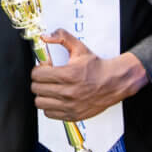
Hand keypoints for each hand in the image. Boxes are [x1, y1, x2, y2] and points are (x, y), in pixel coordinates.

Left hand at [29, 29, 147, 120]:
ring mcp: (70, 106)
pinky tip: (56, 98)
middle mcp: (68, 92)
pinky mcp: (73, 115)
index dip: (38, 70)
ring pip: (40, 102)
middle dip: (38, 81)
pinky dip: (49, 106)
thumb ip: (62, 37)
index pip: (37, 75)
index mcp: (68, 74)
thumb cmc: (97, 67)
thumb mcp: (80, 48)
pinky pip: (49, 114)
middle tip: (46, 78)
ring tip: (49, 89)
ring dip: (42, 94)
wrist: (115, 83)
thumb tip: (45, 37)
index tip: (43, 69)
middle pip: (36, 89)